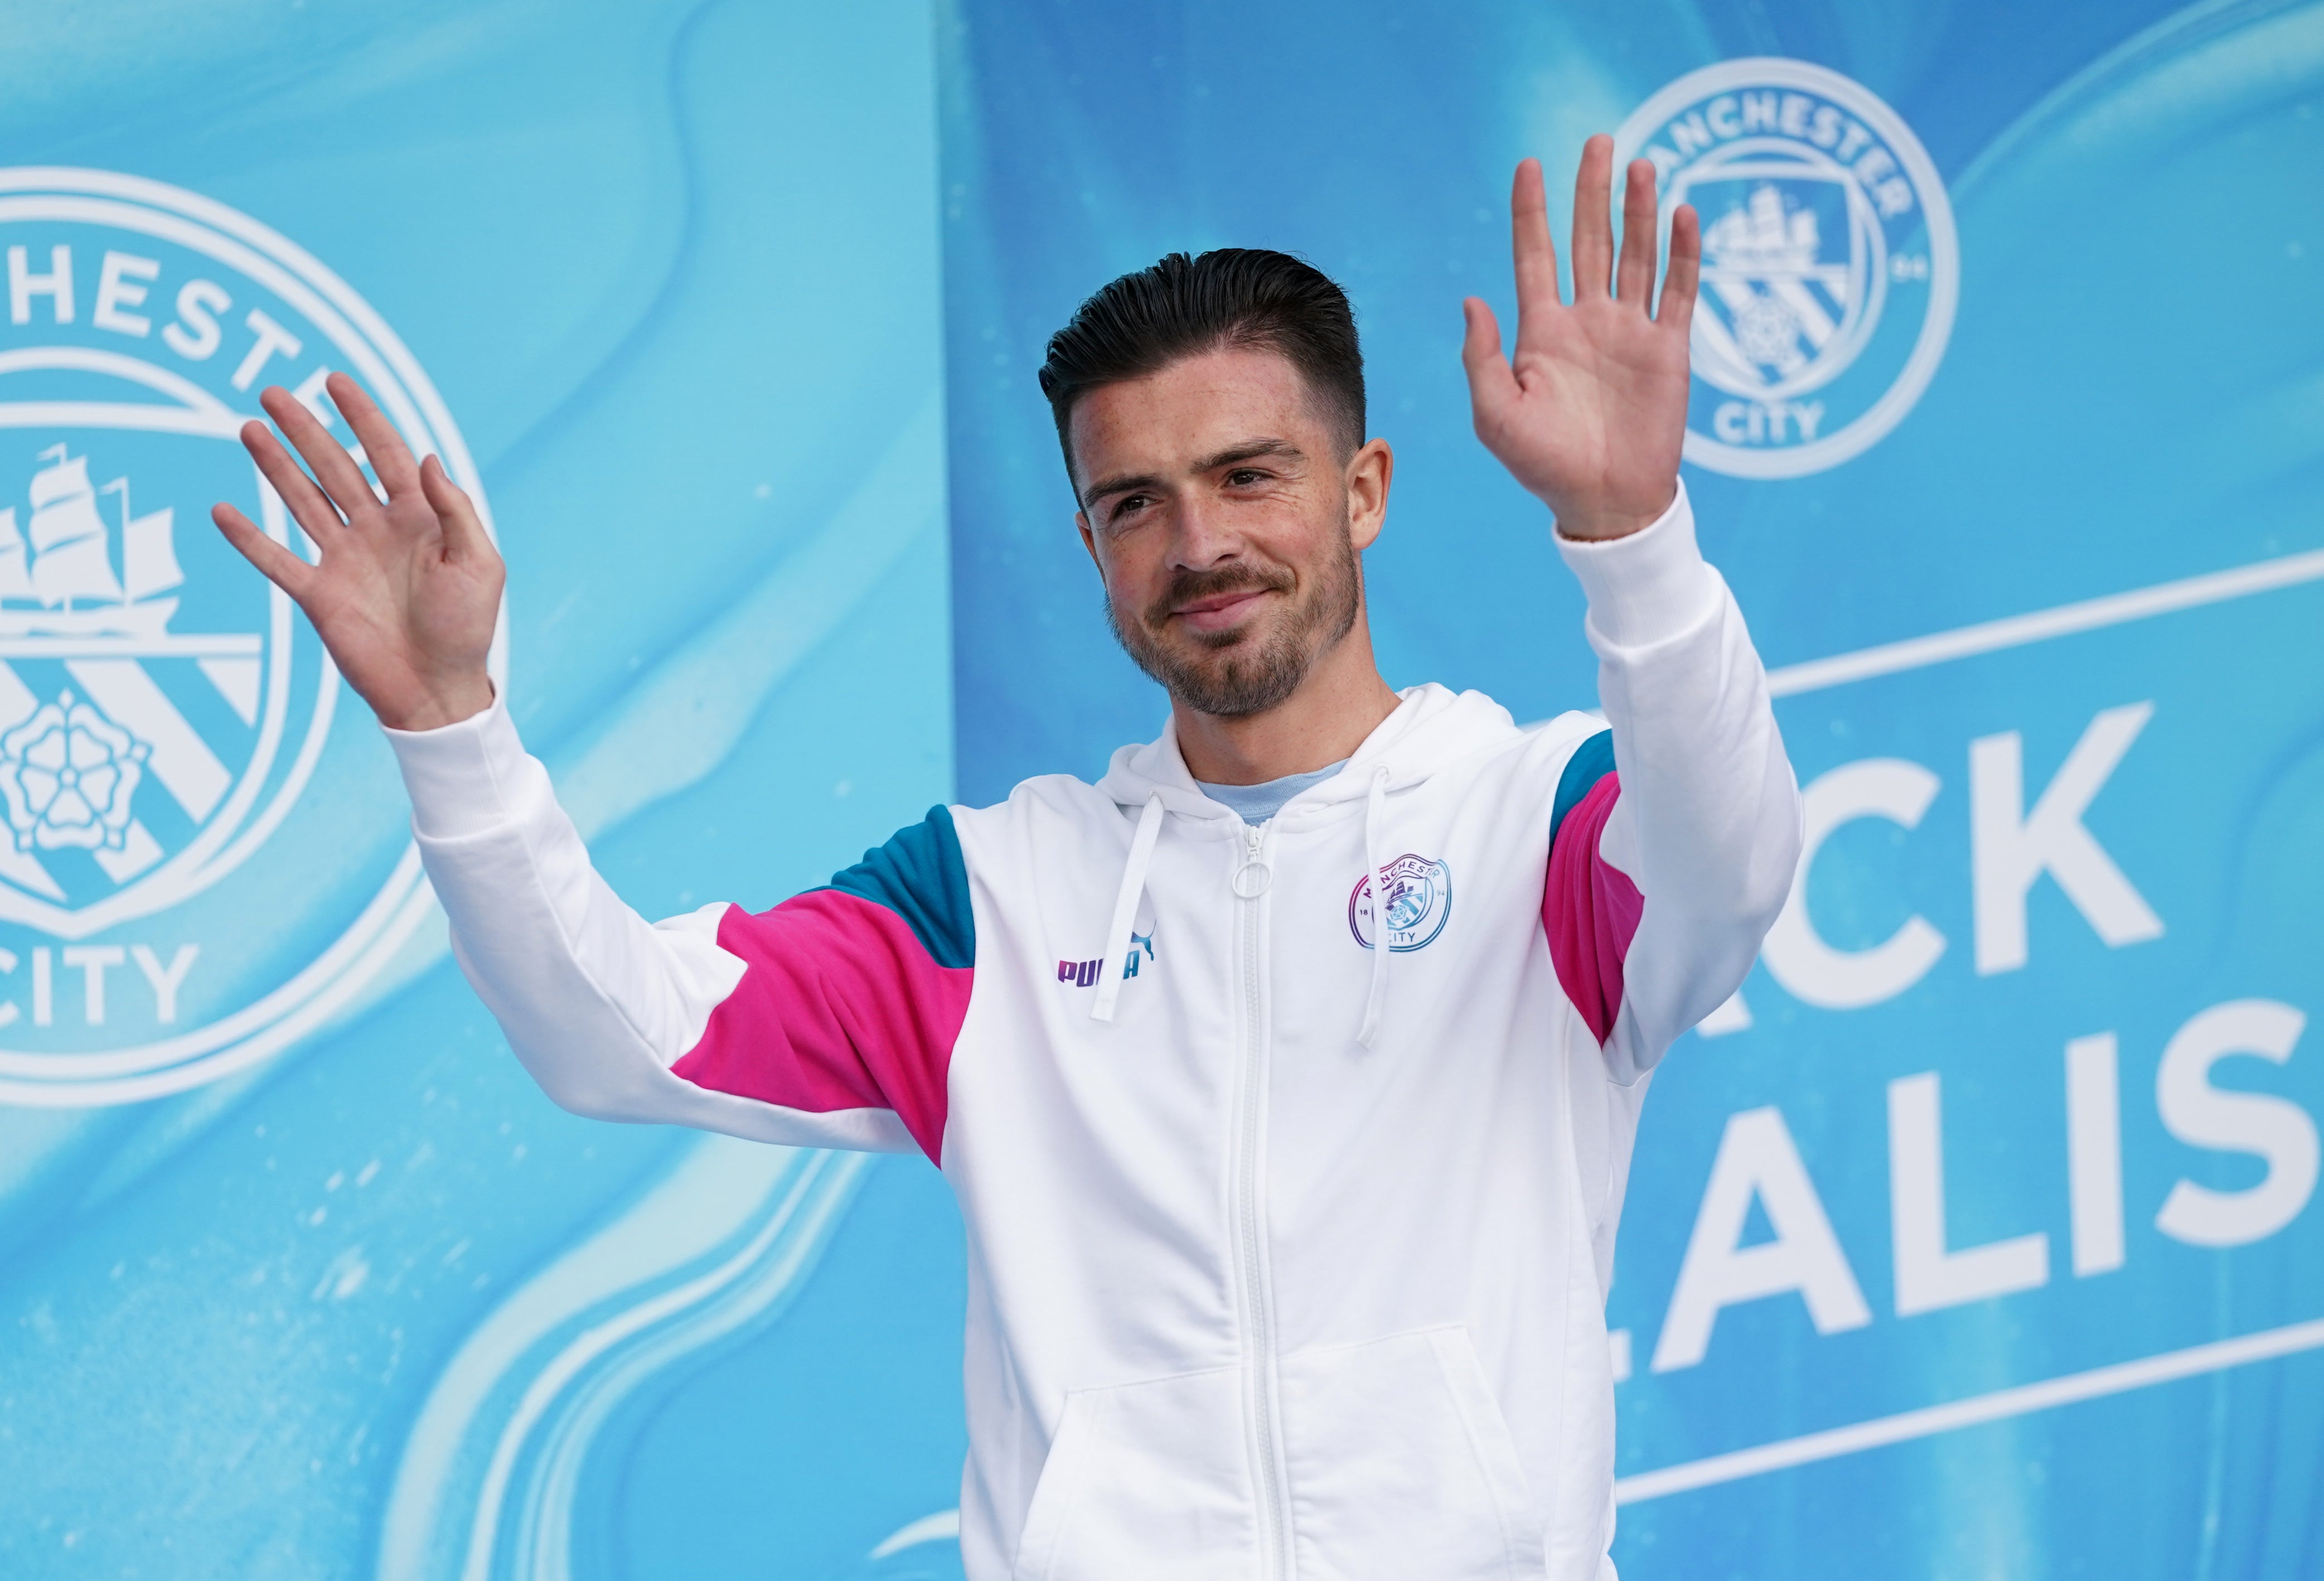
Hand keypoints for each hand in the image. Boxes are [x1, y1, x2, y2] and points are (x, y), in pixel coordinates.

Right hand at [213, 372, 501, 731]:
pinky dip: (249, 538)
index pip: (386, 453)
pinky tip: (222, 510)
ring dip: (275, 466)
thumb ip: (455, 511)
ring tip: (248, 428)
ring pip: (302, 500)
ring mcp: (344, 560)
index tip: (335, 380)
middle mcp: (377, 530)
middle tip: (273, 392)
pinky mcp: (319, 595)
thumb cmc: (467, 628)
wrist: (438, 690)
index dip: (362, 417)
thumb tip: (427, 457)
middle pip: (335, 467)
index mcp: (418, 518)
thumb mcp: (479, 565)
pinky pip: (276, 560)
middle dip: (306, 430)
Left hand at [1461, 137, 1699, 540]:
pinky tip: (1685, 214)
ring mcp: (1630, 332)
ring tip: (1642, 166)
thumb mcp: (1496, 416)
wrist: (1605, 503)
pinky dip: (1684, 254)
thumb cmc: (1543, 466)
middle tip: (1598, 140)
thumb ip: (1481, 358)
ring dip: (1640, 211)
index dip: (1531, 210)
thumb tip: (1471, 298)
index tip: (1529, 163)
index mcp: (1541, 332)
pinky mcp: (1668, 350)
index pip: (1535, 255)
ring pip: (1636, 255)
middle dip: (1592, 192)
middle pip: (1589, 240)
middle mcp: (1586, 321)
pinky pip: (1679, 291)